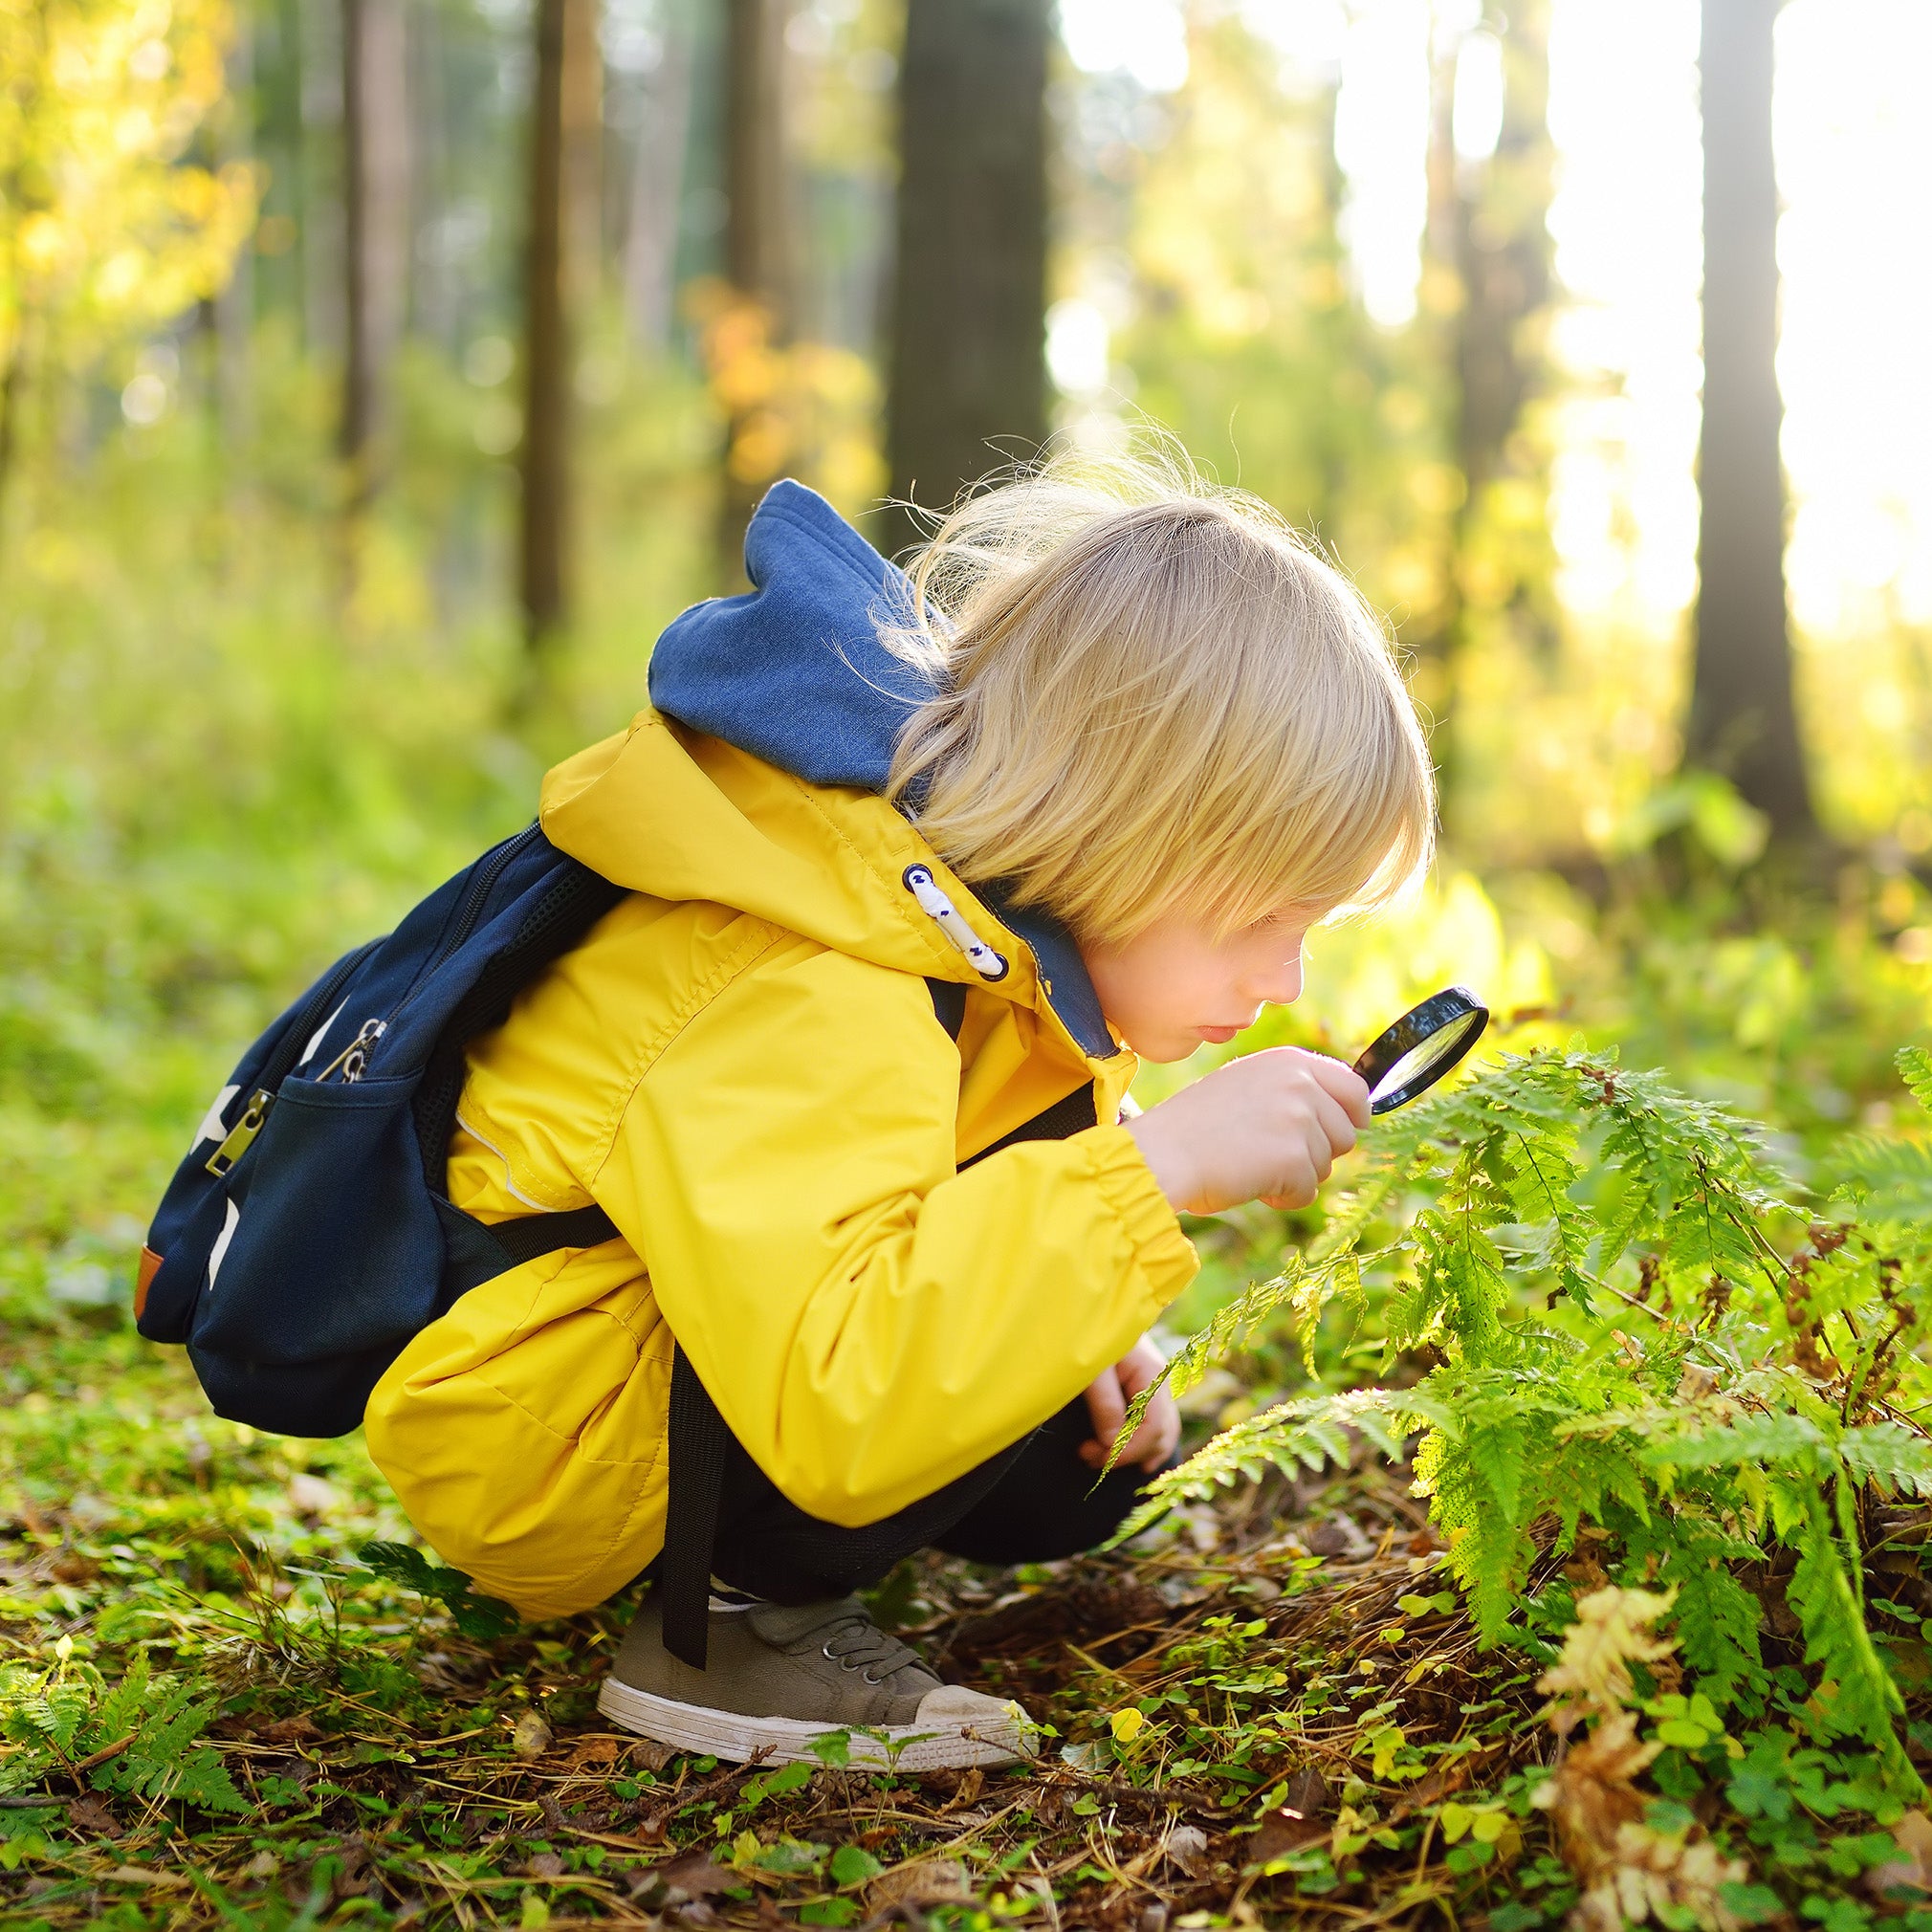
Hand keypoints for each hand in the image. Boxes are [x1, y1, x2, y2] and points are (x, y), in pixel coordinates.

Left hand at [1081, 1335, 1180, 1474]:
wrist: (1085, 1299)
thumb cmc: (1084, 1327)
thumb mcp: (1090, 1365)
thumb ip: (1104, 1404)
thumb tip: (1112, 1443)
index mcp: (1150, 1372)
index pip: (1154, 1425)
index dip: (1129, 1449)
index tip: (1098, 1458)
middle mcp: (1159, 1380)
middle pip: (1162, 1433)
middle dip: (1127, 1454)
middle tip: (1089, 1458)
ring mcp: (1154, 1383)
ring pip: (1162, 1431)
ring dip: (1133, 1452)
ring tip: (1099, 1461)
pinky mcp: (1142, 1385)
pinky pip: (1154, 1422)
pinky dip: (1142, 1443)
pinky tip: (1128, 1457)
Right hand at [1124, 1047, 1370, 1215]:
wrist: (1164, 1153)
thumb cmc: (1195, 1126)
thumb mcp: (1245, 1086)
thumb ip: (1290, 1091)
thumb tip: (1346, 1119)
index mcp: (1287, 1061)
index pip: (1353, 1086)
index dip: (1356, 1113)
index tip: (1354, 1127)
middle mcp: (1300, 1083)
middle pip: (1345, 1133)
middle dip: (1316, 1153)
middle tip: (1269, 1154)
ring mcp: (1300, 1119)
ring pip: (1326, 1165)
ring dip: (1295, 1176)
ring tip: (1251, 1165)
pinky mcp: (1295, 1157)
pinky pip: (1308, 1191)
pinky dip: (1283, 1196)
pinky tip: (1250, 1183)